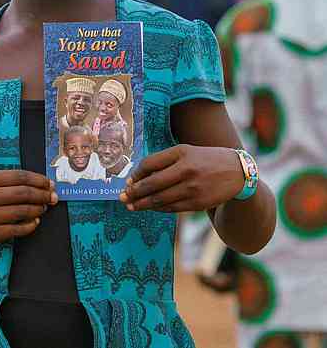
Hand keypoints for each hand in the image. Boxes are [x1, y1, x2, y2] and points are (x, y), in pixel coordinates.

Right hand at [0, 170, 57, 242]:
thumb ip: (7, 180)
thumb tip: (39, 183)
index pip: (19, 177)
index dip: (38, 180)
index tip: (49, 183)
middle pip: (23, 194)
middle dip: (42, 195)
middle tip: (53, 196)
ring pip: (21, 211)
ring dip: (38, 209)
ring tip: (44, 208)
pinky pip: (16, 229)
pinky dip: (30, 225)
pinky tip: (35, 221)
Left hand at [119, 144, 243, 211]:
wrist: (237, 172)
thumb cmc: (205, 159)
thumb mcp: (185, 151)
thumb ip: (163, 160)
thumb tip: (139, 175)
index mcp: (181, 153)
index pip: (150, 164)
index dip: (136, 174)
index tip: (128, 181)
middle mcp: (186, 170)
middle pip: (152, 184)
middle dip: (134, 193)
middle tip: (123, 197)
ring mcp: (192, 188)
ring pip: (160, 199)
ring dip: (143, 204)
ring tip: (131, 206)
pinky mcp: (198, 203)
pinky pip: (172, 208)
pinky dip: (158, 208)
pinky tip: (151, 208)